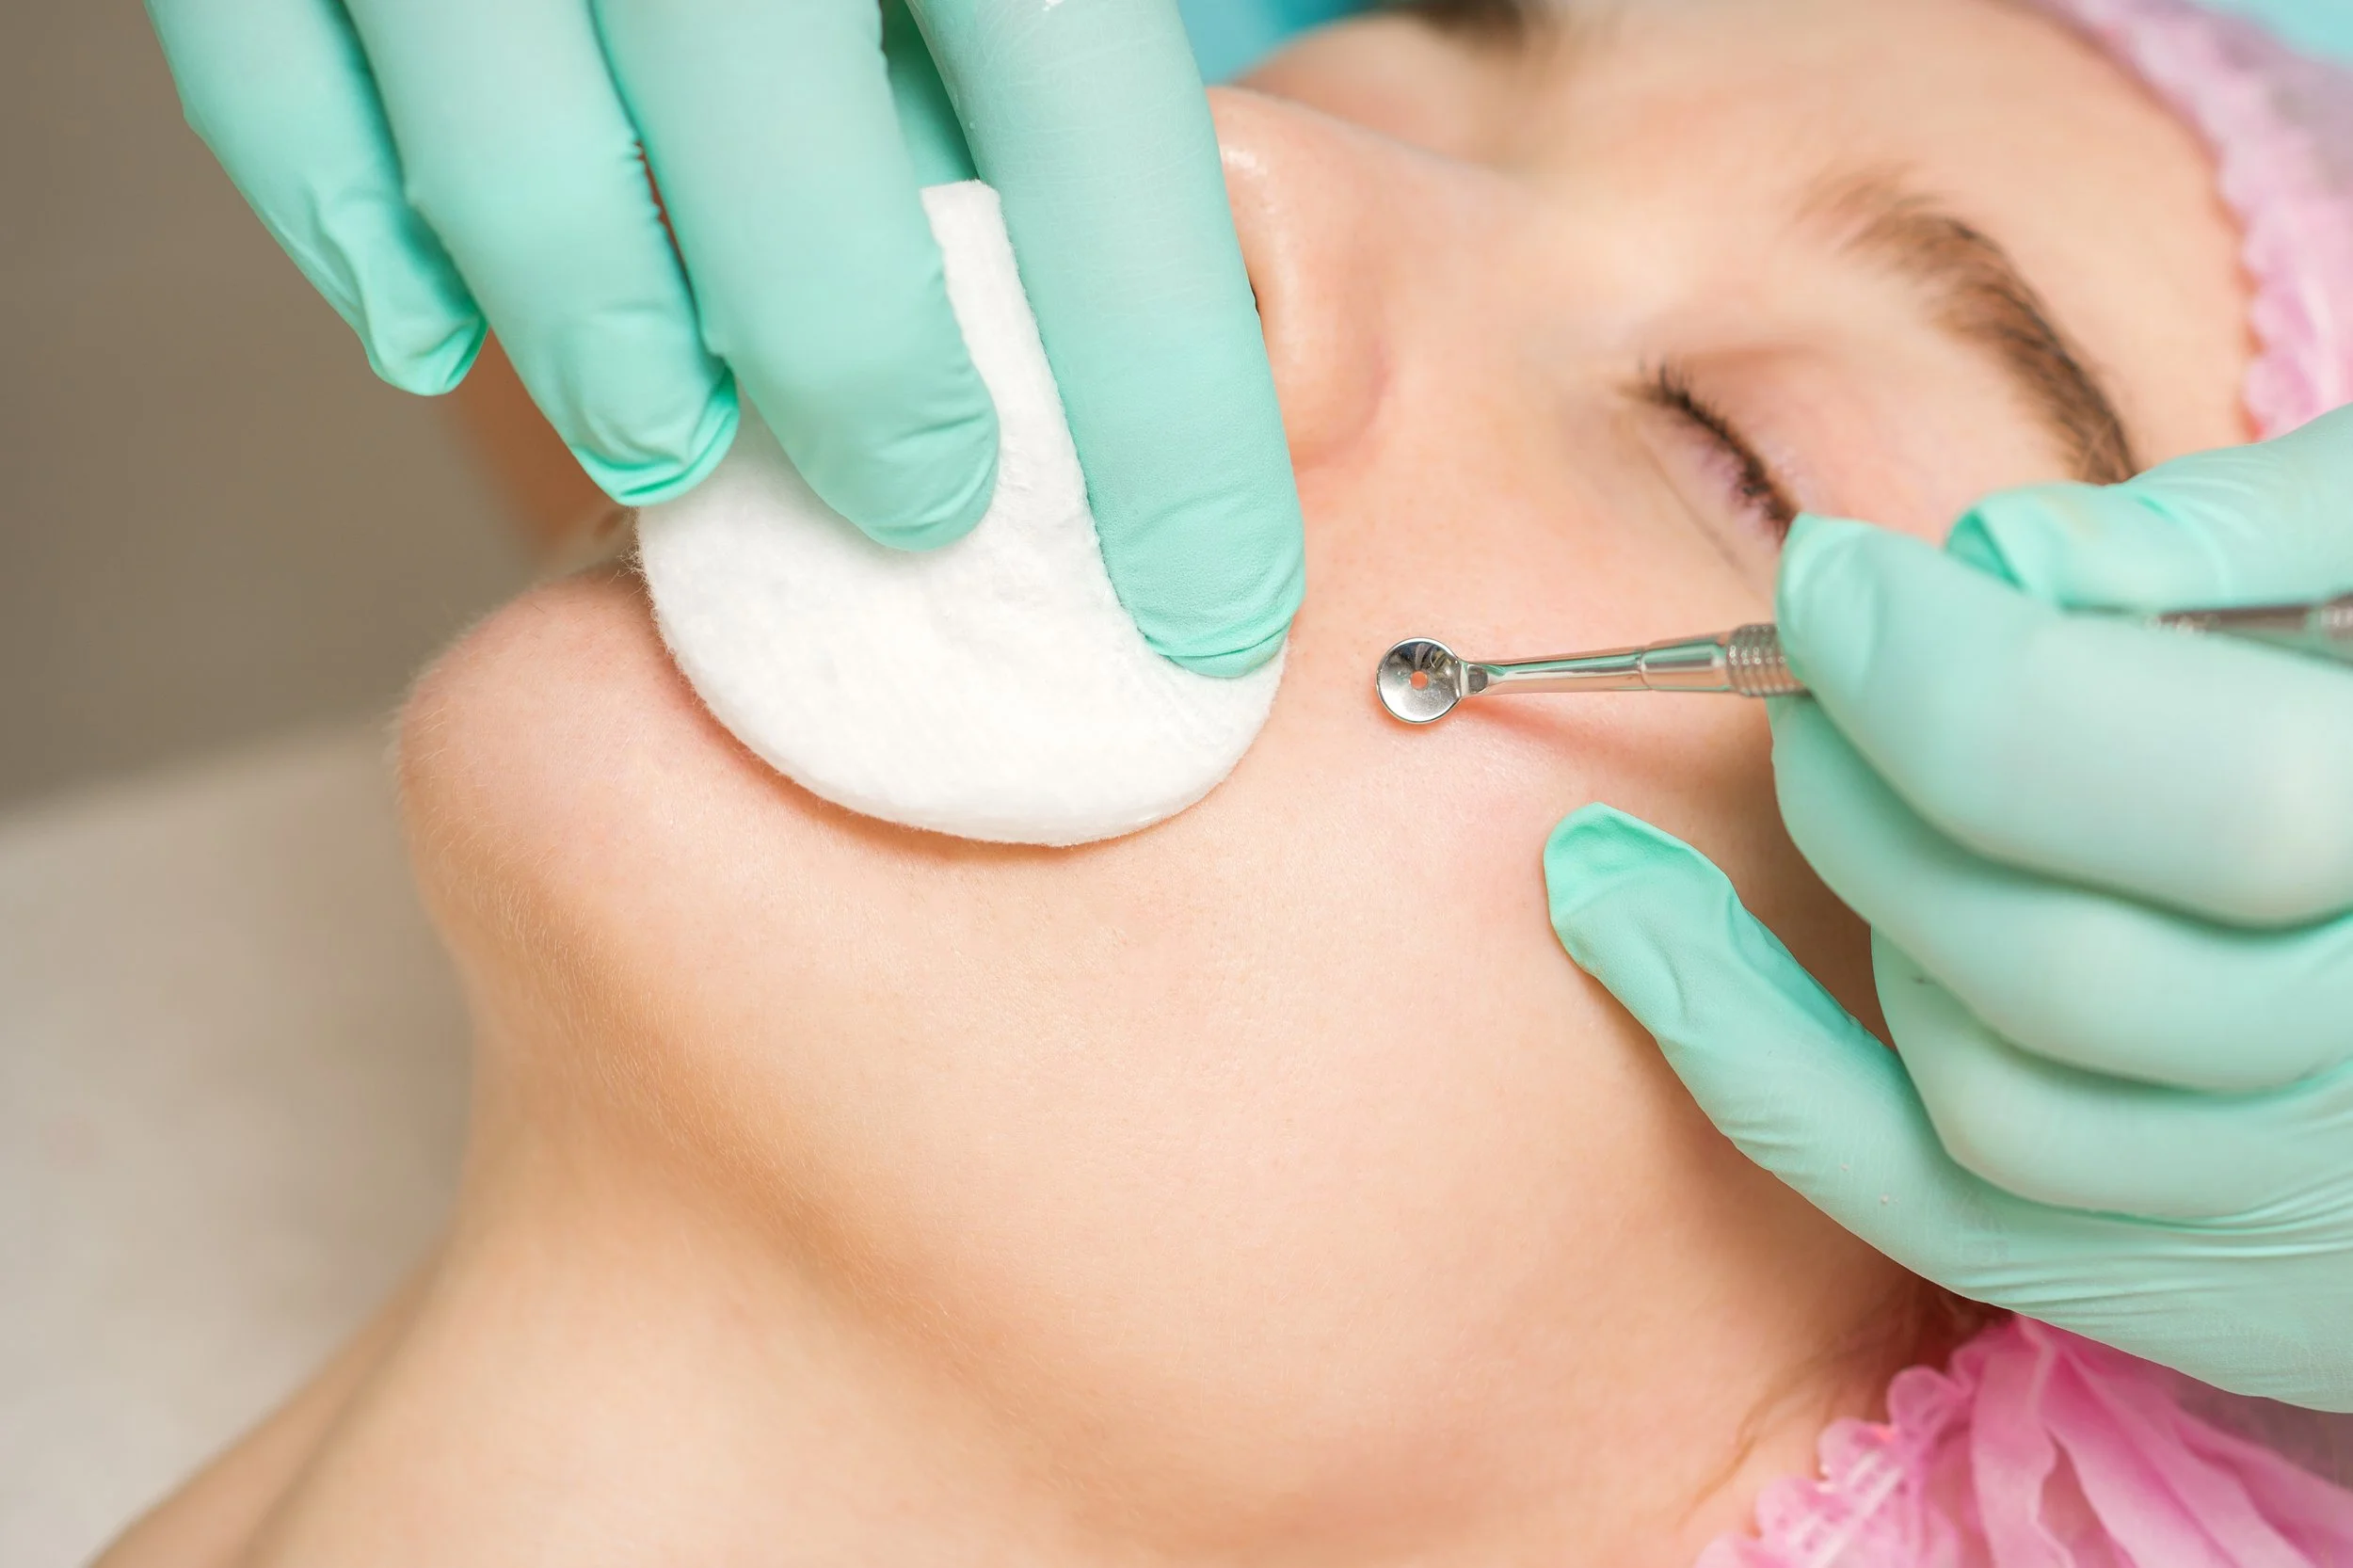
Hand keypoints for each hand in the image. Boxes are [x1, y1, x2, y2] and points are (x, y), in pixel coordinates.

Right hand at [143, 0, 1302, 673]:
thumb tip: (1131, 295)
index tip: (1211, 603)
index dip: (1165, 413)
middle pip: (797, 185)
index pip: (1093, 156)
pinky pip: (270, 86)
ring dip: (608, 354)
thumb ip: (1032, 14)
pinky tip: (432, 326)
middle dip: (867, 390)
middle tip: (921, 504)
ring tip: (670, 451)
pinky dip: (348, 228)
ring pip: (527, 167)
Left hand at [1543, 407, 2352, 1409]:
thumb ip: (2243, 533)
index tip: (1830, 572)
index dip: (1967, 679)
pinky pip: (1903, 1187)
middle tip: (1822, 666)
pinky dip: (1738, 1051)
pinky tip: (1625, 914)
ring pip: (1977, 1079)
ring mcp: (2257, 1189)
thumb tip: (1997, 556)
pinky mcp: (2147, 1263)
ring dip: (1854, 892)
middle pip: (2055, 963)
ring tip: (1831, 761)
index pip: (2202, 801)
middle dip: (1877, 782)